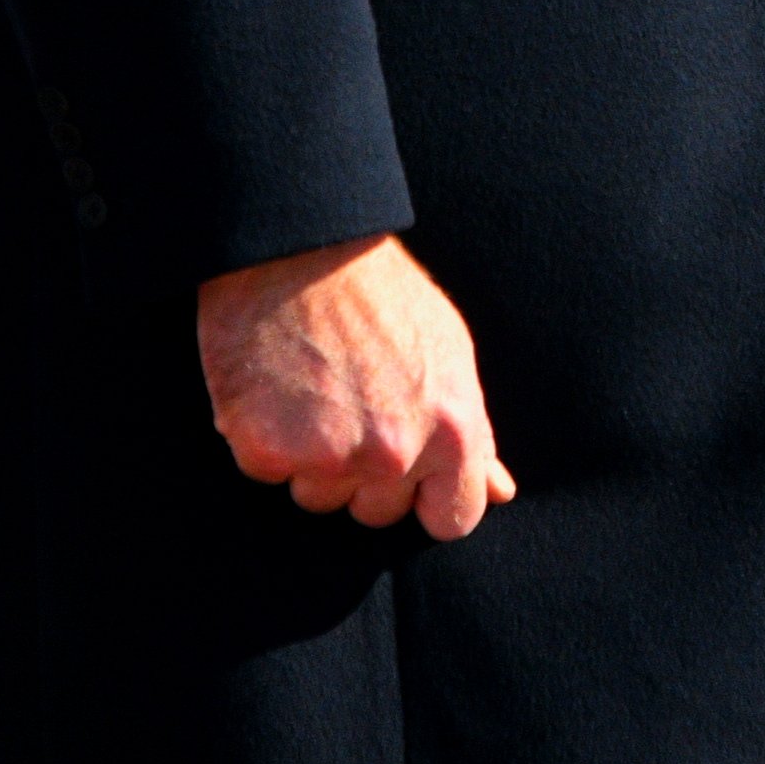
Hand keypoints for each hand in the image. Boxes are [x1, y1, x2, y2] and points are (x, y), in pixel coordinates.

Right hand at [198, 232, 516, 541]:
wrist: (300, 244)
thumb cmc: (380, 294)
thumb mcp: (448, 350)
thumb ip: (475, 430)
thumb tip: (500, 491)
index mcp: (453, 431)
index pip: (453, 519)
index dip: (428, 495)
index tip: (408, 467)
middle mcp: (396, 454)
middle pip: (378, 512)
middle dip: (363, 472)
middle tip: (349, 400)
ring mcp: (330, 457)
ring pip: (319, 497)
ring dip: (311, 458)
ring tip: (312, 386)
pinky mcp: (268, 451)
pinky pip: (269, 472)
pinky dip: (264, 438)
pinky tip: (274, 384)